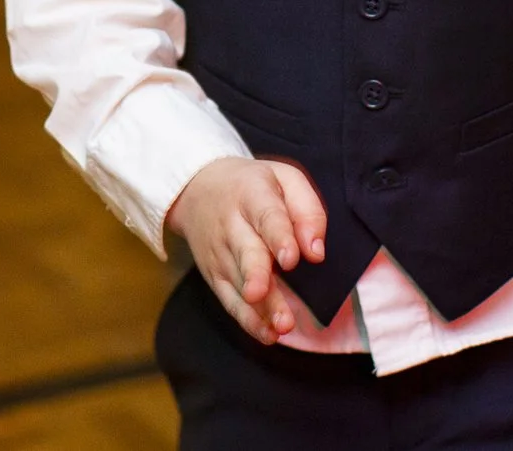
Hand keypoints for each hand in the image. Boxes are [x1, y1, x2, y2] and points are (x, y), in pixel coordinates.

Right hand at [165, 157, 327, 343]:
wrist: (196, 189)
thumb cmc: (252, 185)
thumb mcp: (284, 178)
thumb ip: (307, 209)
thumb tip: (316, 251)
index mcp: (251, 194)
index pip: (266, 216)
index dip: (279, 237)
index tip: (292, 259)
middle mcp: (231, 225)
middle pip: (246, 253)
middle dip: (257, 276)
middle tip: (265, 294)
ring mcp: (219, 253)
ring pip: (240, 283)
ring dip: (260, 308)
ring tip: (281, 327)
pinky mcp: (214, 275)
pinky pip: (230, 301)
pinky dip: (248, 320)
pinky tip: (267, 334)